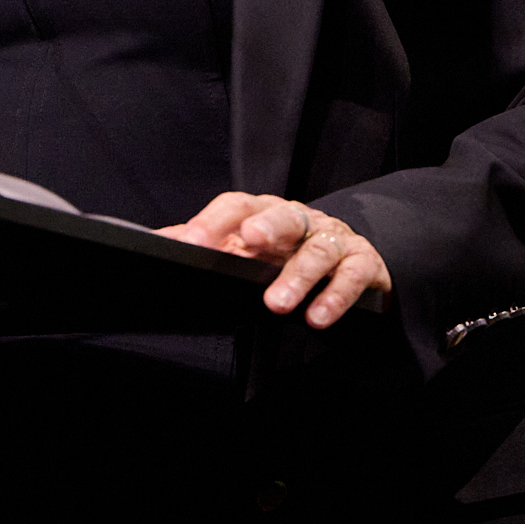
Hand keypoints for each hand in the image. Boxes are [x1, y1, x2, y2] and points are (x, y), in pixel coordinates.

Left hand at [157, 192, 389, 327]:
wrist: (355, 266)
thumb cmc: (291, 256)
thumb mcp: (252, 251)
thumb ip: (212, 246)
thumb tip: (160, 240)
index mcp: (268, 213)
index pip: (239, 206)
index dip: (214, 220)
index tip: (190, 241)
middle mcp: (302, 220)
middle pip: (285, 214)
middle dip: (268, 225)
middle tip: (250, 240)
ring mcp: (335, 239)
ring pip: (319, 249)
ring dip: (299, 276)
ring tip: (278, 303)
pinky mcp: (364, 264)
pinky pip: (352, 275)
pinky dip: (336, 296)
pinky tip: (317, 318)